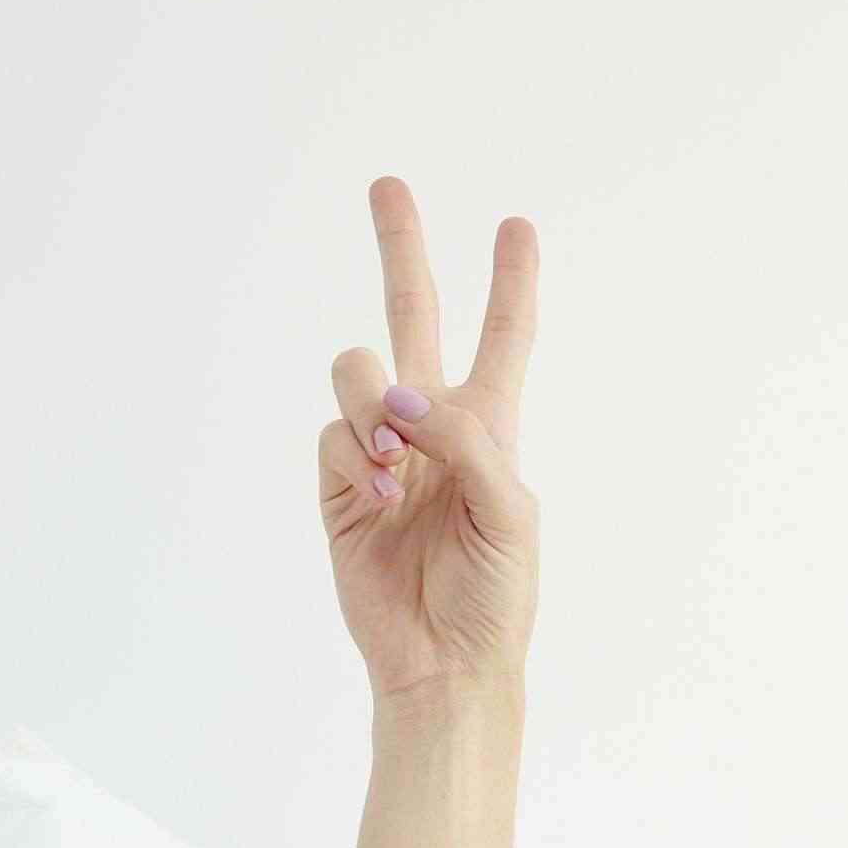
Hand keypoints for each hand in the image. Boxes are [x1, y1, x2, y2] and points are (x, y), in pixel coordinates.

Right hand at [317, 177, 539, 701]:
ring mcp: (381, 453)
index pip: (504, 342)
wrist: (443, 662)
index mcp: (490, 431)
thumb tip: (401, 399)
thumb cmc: (495, 596)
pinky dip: (352, 455)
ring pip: (357, 372)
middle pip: (413, 319)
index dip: (512, 285)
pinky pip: (330, 434)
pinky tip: (377, 494)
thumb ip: (466, 442)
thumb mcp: (509, 513)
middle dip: (401, 252)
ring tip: (395, 462)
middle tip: (388, 185)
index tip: (517, 226)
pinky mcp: (337, 486)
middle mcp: (433, 429)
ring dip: (371, 402)